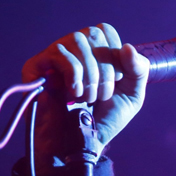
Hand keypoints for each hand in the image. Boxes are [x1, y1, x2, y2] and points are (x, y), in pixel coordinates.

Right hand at [21, 23, 148, 163]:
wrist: (81, 144)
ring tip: (88, 98)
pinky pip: (60, 54)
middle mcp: (73, 48)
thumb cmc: (104, 120)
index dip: (116, 56)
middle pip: (93, 33)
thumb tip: (127, 46)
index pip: (105, 30)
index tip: (116, 82)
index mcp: (94, 50)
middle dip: (105, 68)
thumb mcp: (132, 95)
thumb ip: (138, 69)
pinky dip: (74, 74)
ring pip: (77, 41)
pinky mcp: (36, 66)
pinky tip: (74, 94)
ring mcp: (54, 56)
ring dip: (90, 74)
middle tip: (102, 96)